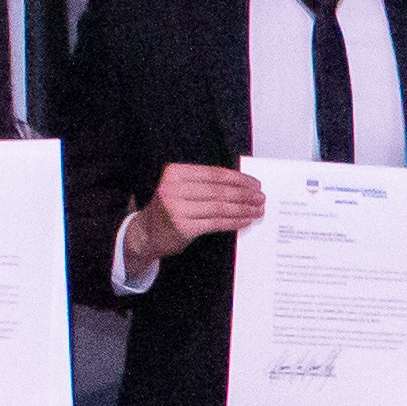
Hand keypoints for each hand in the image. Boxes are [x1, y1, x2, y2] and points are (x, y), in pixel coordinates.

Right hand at [131, 162, 267, 262]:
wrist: (146, 233)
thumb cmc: (170, 208)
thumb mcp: (181, 188)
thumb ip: (205, 183)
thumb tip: (243, 185)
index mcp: (175, 172)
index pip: (214, 174)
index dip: (238, 179)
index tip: (255, 183)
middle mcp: (173, 188)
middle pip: (218, 190)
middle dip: (244, 194)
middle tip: (261, 197)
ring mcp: (177, 208)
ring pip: (219, 207)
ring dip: (243, 209)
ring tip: (257, 210)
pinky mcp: (182, 227)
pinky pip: (215, 223)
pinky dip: (233, 221)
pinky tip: (245, 221)